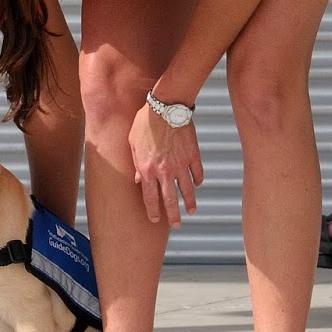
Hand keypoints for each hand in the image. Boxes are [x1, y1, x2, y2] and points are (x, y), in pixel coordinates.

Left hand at [128, 103, 203, 226]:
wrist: (166, 107)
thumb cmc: (145, 122)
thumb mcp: (133, 143)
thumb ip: (136, 163)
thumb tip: (140, 180)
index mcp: (148, 169)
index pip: (151, 197)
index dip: (153, 211)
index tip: (156, 220)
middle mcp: (165, 171)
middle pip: (171, 199)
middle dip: (173, 215)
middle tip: (176, 225)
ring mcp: (181, 164)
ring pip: (187, 190)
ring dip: (190, 202)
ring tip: (191, 212)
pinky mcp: (193, 155)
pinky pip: (197, 173)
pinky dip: (198, 180)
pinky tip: (197, 185)